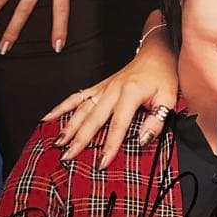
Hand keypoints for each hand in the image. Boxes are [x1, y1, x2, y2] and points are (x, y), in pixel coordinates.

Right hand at [42, 35, 177, 168]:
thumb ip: (157, 120)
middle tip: (68, 157)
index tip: (101, 163)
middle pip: (93, 118)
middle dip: (80, 139)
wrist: (156, 53)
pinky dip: (62, 107)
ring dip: (68, 126)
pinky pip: (77, 96)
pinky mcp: (99, 86)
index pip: (118, 125)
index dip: (110, 145)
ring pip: (81, 109)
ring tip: (57, 143)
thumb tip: (141, 140)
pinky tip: (48, 117)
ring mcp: (103, 87)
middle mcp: (113, 90)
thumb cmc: (163, 76)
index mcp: (131, 93)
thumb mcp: (168, 98)